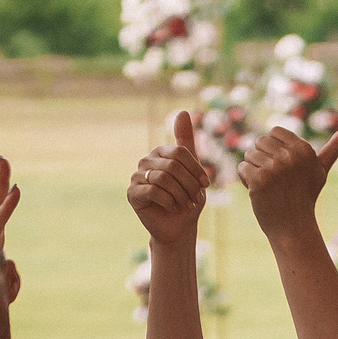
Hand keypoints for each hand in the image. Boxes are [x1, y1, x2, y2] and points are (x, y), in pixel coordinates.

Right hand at [131, 111, 209, 246]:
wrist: (178, 227)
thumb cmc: (187, 199)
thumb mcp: (193, 170)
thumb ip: (187, 142)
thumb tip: (182, 111)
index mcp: (161, 153)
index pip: (180, 152)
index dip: (195, 169)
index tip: (205, 184)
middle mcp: (146, 161)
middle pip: (172, 165)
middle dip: (189, 184)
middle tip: (195, 199)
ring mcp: (137, 176)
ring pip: (163, 178)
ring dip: (180, 194)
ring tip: (185, 204)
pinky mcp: (132, 192)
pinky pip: (153, 191)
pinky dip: (168, 201)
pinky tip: (173, 207)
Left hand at [238, 122, 337, 232]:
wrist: (294, 227)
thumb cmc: (306, 196)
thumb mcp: (321, 169)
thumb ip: (335, 147)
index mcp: (304, 149)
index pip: (274, 132)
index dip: (274, 149)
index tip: (283, 167)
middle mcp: (290, 156)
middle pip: (259, 141)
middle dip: (262, 159)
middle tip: (276, 180)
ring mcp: (274, 168)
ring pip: (249, 155)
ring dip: (254, 170)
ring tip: (269, 186)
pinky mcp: (259, 180)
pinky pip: (242, 168)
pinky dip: (245, 180)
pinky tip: (258, 192)